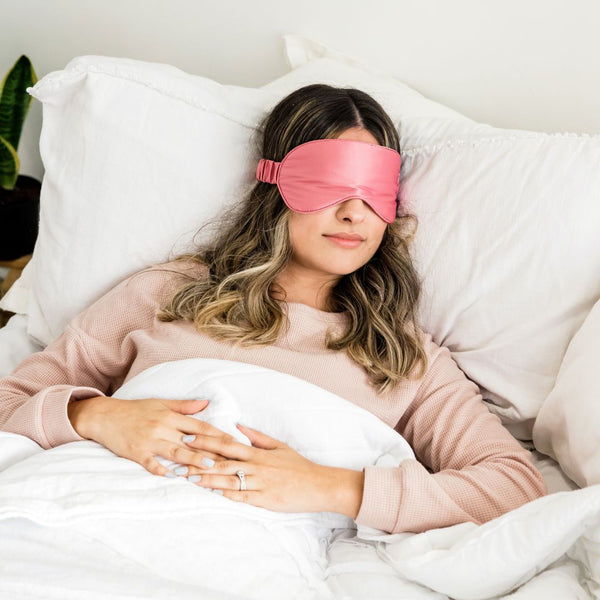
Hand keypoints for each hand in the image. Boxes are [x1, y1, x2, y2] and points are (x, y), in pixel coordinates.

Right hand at [67, 395, 228, 476]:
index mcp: (170, 416)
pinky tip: (175, 478)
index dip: (218, 434)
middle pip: (192, 441)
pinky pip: (152, 464)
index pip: (199, 426)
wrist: (104, 416)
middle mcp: (162, 427)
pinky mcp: (136, 453)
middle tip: (230, 459)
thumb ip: (184, 406)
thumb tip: (206, 404)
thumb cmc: (135, 409)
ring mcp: (149, 441)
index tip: (234, 442)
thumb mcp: (160, 404)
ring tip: (209, 467)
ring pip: (175, 452)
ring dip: (193, 460)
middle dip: (212, 450)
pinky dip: (163, 471)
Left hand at [181, 423, 364, 517]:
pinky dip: (226, 494)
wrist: (319, 485)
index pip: (227, 444)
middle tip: (177, 459)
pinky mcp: (265, 500)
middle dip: (198, 460)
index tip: (188, 436)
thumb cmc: (298, 466)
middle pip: (222, 461)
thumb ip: (257, 436)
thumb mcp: (279, 446)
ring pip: (228, 479)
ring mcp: (260, 483)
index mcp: (258, 453)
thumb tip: (238, 425)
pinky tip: (211, 493)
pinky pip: (242, 496)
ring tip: (186, 477)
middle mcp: (256, 466)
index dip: (206, 440)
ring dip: (206, 478)